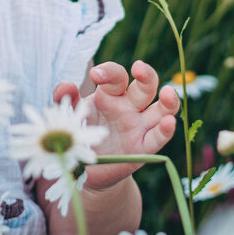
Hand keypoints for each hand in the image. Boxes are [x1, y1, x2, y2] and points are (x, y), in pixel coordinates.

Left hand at [52, 60, 179, 192]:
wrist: (85, 166)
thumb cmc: (80, 133)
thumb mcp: (70, 114)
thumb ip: (65, 99)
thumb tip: (66, 86)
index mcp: (111, 94)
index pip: (117, 76)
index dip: (109, 72)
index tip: (94, 75)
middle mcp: (129, 106)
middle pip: (145, 86)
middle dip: (146, 75)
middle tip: (139, 68)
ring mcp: (139, 126)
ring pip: (161, 109)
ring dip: (168, 100)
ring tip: (167, 93)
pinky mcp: (143, 147)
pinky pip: (158, 138)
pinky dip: (165, 130)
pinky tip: (168, 122)